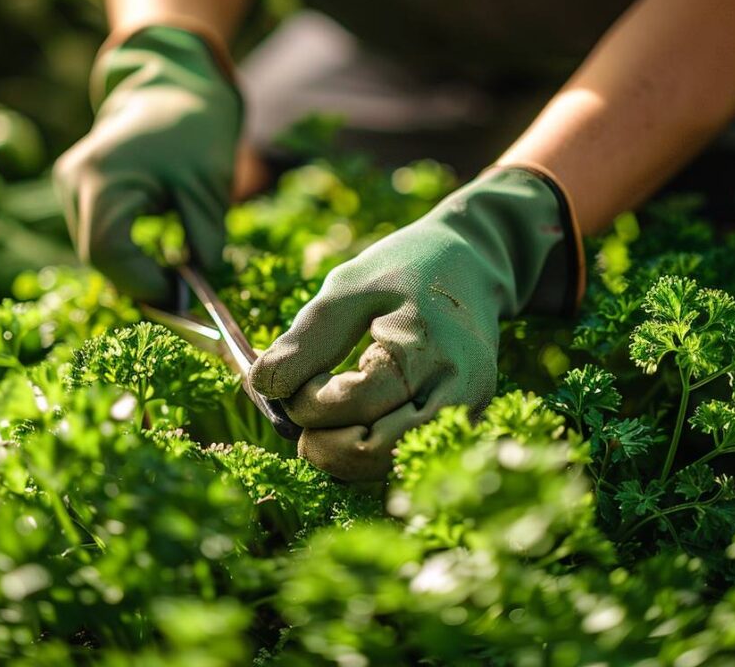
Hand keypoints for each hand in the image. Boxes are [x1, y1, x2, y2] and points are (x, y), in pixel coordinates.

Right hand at [53, 26, 240, 299]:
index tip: (180, 295)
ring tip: (173, 272)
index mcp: (104, 175)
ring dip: (132, 267)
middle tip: (181, 292)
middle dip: (139, 280)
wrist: (171, 87)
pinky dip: (124, 251)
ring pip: (95, 248)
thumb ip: (203, 242)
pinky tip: (154, 256)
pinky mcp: (75, 188)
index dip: (142, 282)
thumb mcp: (208, 188)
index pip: (107, 251)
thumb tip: (197, 289)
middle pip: (97, 254)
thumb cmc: (193, 131)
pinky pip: (95, 234)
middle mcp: (75, 179)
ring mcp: (69, 183)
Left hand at [249, 167, 582, 480]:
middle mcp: (457, 393)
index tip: (290, 378)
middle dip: (321, 440)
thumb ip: (306, 340)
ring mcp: (465, 417)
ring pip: (387, 468)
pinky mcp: (460, 429)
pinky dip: (364, 455)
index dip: (306, 401)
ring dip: (340, 455)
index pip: (354, 402)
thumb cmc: (404, 269)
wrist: (473, 266)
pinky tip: (347, 426)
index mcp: (426, 350)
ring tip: (320, 418)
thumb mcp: (349, 288)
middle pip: (373, 449)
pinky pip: (402, 462)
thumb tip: (260, 384)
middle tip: (300, 408)